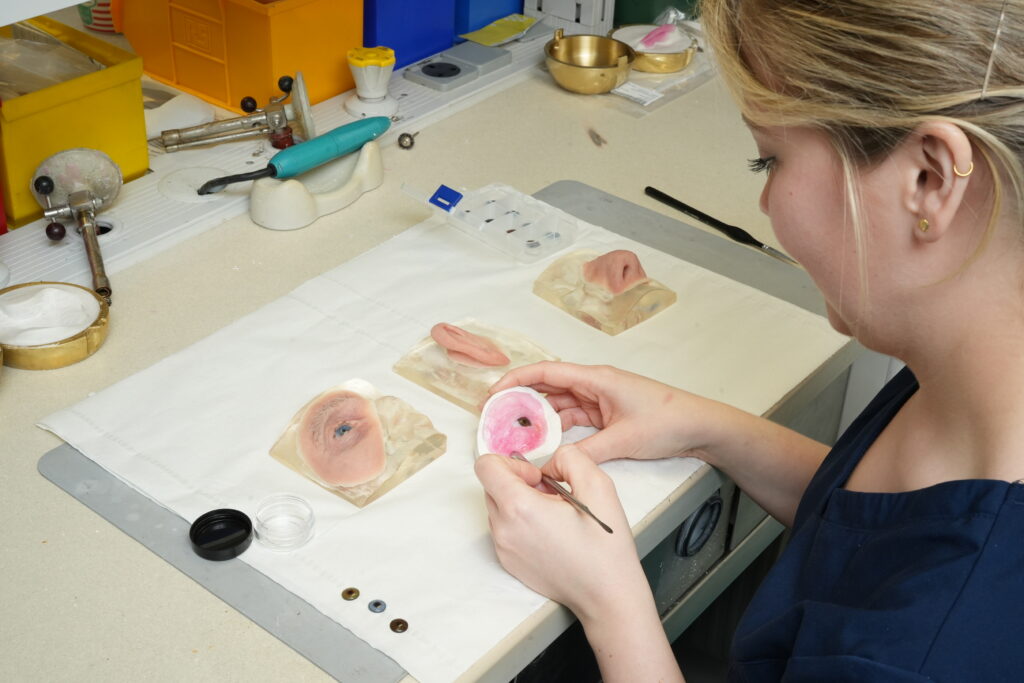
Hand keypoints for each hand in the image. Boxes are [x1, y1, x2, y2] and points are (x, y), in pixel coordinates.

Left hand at [474, 445, 650, 620]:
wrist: (607, 595)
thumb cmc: (604, 545)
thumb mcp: (597, 484)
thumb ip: (569, 457)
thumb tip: (549, 462)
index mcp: (519, 508)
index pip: (486, 466)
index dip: (513, 463)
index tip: (538, 478)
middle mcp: (503, 529)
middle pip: (491, 486)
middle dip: (518, 482)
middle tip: (551, 496)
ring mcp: (503, 549)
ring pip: (497, 507)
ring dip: (519, 502)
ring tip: (553, 516)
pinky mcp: (508, 562)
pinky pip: (504, 529)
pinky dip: (520, 523)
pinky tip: (550, 533)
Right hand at [489, 361, 707, 464]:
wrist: (700, 428)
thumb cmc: (668, 421)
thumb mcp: (622, 441)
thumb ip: (584, 454)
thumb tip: (552, 466)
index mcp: (596, 379)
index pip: (547, 372)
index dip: (516, 381)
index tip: (494, 394)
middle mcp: (594, 385)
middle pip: (548, 387)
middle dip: (521, 401)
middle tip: (496, 419)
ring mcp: (600, 400)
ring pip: (559, 405)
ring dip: (539, 418)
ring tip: (515, 435)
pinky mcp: (606, 415)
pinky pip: (574, 419)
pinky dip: (558, 430)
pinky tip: (545, 444)